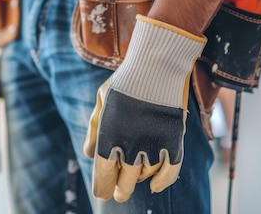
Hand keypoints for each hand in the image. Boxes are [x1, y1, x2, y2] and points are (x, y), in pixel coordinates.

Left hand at [83, 15, 205, 201]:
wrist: (155, 66)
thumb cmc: (124, 82)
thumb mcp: (102, 101)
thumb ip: (95, 129)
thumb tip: (88, 153)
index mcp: (108, 137)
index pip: (103, 175)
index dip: (103, 188)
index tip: (103, 193)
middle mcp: (129, 146)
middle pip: (124, 182)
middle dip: (120, 191)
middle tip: (120, 195)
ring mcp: (152, 145)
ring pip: (145, 176)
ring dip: (139, 180)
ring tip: (136, 179)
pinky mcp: (172, 142)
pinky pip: (169, 172)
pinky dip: (162, 182)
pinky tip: (154, 185)